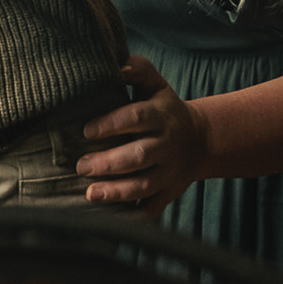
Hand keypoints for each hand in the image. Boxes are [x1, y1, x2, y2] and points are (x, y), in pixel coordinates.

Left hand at [75, 54, 208, 215]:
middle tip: (80, 165)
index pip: (136, 118)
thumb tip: (117, 65)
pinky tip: (111, 219)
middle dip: (108, 162)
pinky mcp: (168, 193)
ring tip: (90, 194)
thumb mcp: (156, 85)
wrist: (201, 141)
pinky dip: (134, 217)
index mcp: (161, 116)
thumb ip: (138, 70)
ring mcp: (169, 172)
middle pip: (138, 156)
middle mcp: (166, 146)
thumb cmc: (165, 109)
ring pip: (144, 185)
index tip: (86, 131)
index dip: (112, 124)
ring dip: (116, 192)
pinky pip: (152, 209)